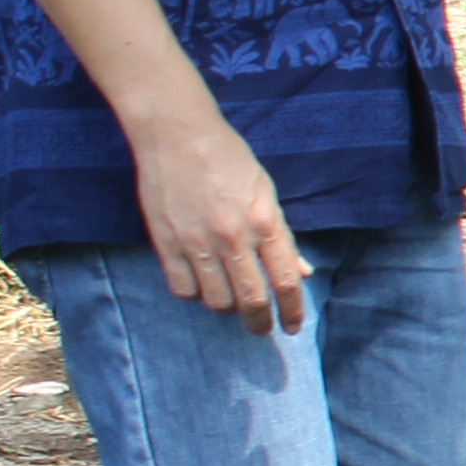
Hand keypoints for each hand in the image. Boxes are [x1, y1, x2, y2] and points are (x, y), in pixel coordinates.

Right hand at [134, 104, 305, 334]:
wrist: (177, 135)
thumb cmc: (229, 160)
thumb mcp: (266, 193)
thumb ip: (282, 237)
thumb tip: (300, 273)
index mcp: (264, 223)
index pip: (285, 282)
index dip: (292, 311)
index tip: (292, 326)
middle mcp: (232, 238)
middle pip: (251, 300)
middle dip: (260, 322)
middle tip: (262, 329)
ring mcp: (196, 242)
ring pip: (216, 300)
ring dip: (227, 309)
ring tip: (231, 302)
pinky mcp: (165, 242)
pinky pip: (182, 288)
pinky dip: (195, 296)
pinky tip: (201, 287)